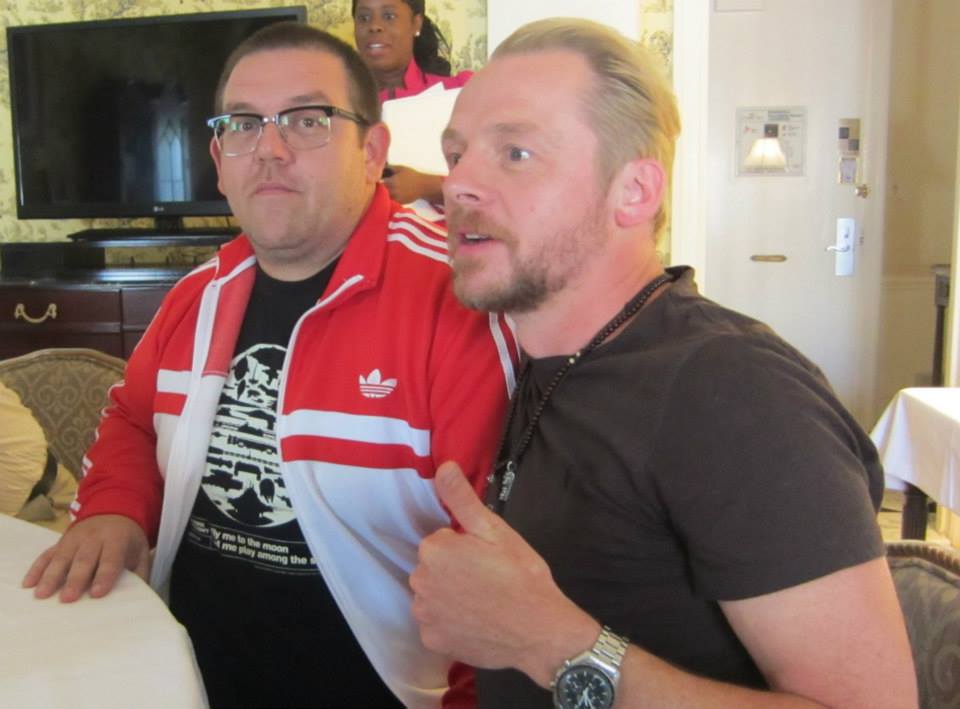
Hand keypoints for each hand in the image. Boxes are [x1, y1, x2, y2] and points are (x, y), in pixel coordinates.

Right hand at [22, 514, 149, 602]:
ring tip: (42, 595)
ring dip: (51, 576)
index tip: (96, 594)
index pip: (111, 559)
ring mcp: (74, 538)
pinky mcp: (60, 541)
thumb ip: (140, 573)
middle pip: (84, 559)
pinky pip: (46, 554)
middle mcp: (94, 537)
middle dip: (75, 579)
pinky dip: (37, 568)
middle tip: (67, 599)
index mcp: (117, 539)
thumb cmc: (127, 539)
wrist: (113, 510)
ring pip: (62, 557)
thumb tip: (138, 598)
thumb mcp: (141, 551)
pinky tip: (28, 584)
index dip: (104, 576)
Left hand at [382, 165, 443, 204]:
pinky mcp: (401, 203)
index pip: (379, 184)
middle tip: (381, 186)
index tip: (376, 180)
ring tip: (387, 191)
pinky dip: (391, 199)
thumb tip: (380, 167)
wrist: (423, 185)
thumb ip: (389, 167)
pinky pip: (392, 202)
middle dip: (381, 189)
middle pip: (381, 192)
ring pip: (386, 198)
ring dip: (385, 195)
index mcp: (391, 182)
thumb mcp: (400, 168)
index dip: (377, 182)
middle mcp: (393, 191)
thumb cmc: (412, 175)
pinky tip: (394, 194)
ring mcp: (397, 198)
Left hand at [410, 461, 598, 686]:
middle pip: (433, 568)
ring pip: (433, 596)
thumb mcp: (495, 530)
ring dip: (450, 597)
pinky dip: (451, 623)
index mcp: (434, 550)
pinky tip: (476, 623)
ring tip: (484, 602)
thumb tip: (444, 467)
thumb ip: (462, 499)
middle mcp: (419, 581)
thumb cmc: (521, 575)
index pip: (441, 541)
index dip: (465, 547)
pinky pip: (436, 624)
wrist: (540, 631)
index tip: (487, 558)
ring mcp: (424, 615)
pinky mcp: (432, 641)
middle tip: (488, 579)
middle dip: (454, 570)